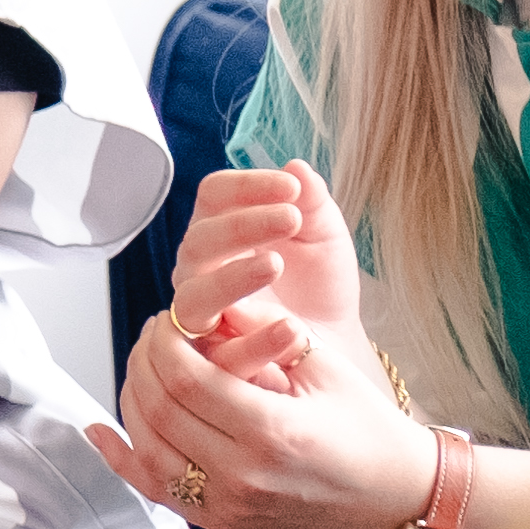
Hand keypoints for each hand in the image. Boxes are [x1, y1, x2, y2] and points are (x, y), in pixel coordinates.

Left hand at [86, 300, 445, 528]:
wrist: (398, 502)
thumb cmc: (371, 434)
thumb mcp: (326, 368)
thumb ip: (266, 330)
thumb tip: (212, 302)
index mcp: (272, 433)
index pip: (186, 381)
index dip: (163, 343)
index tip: (165, 319)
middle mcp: (242, 476)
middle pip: (160, 411)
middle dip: (144, 363)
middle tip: (152, 335)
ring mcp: (227, 508)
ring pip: (148, 450)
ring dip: (132, 402)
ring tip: (141, 366)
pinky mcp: (220, 525)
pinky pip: (154, 491)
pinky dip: (121, 458)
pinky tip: (99, 430)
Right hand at [160, 161, 370, 372]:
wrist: (335, 340)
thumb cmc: (318, 284)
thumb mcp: (323, 235)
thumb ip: (312, 202)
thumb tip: (297, 167)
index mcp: (220, 230)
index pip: (213, 196)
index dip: (247, 186)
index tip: (291, 187)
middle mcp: (200, 270)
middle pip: (199, 240)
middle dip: (243, 226)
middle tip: (292, 218)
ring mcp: (203, 316)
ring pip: (194, 297)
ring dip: (232, 278)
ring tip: (276, 265)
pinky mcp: (216, 361)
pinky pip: (220, 352)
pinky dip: (253, 342)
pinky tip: (288, 327)